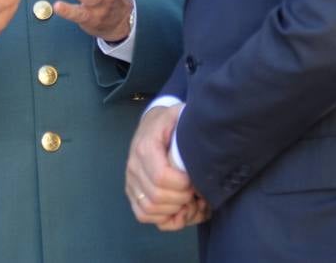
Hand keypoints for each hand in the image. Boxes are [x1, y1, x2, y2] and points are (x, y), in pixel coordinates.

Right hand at [126, 103, 208, 229]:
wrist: (153, 123)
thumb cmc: (171, 122)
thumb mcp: (181, 116)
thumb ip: (190, 128)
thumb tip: (204, 147)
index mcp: (145, 147)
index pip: (161, 177)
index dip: (183, 185)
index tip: (194, 180)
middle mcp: (133, 166)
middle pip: (157, 197)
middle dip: (182, 199)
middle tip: (196, 192)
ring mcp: (131, 181)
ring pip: (149, 209)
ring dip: (174, 211)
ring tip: (191, 202)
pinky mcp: (132, 192)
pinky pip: (143, 215)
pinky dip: (164, 218)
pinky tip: (179, 209)